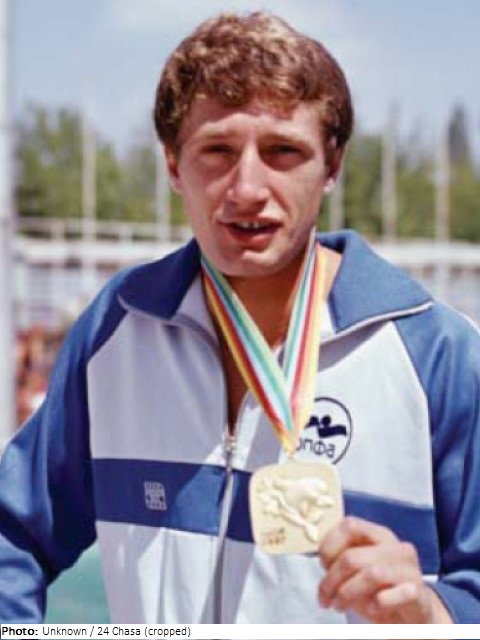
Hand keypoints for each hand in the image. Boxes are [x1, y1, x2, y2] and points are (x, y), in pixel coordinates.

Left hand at [318, 516, 451, 622]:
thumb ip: (343, 558)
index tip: (322, 565)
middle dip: (331, 580)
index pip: (349, 525)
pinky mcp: (417, 593)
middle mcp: (396, 547)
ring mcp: (409, 569)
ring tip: (339, 605)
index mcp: (379, 535)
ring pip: (370, 574)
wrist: (414, 615)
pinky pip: (389, 596)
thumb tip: (321, 557)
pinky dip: (374, 604)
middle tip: (324, 597)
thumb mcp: (360, 569)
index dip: (329, 545)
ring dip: (346, 594)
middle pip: (353, 556)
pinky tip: (371, 609)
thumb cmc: (380, 589)